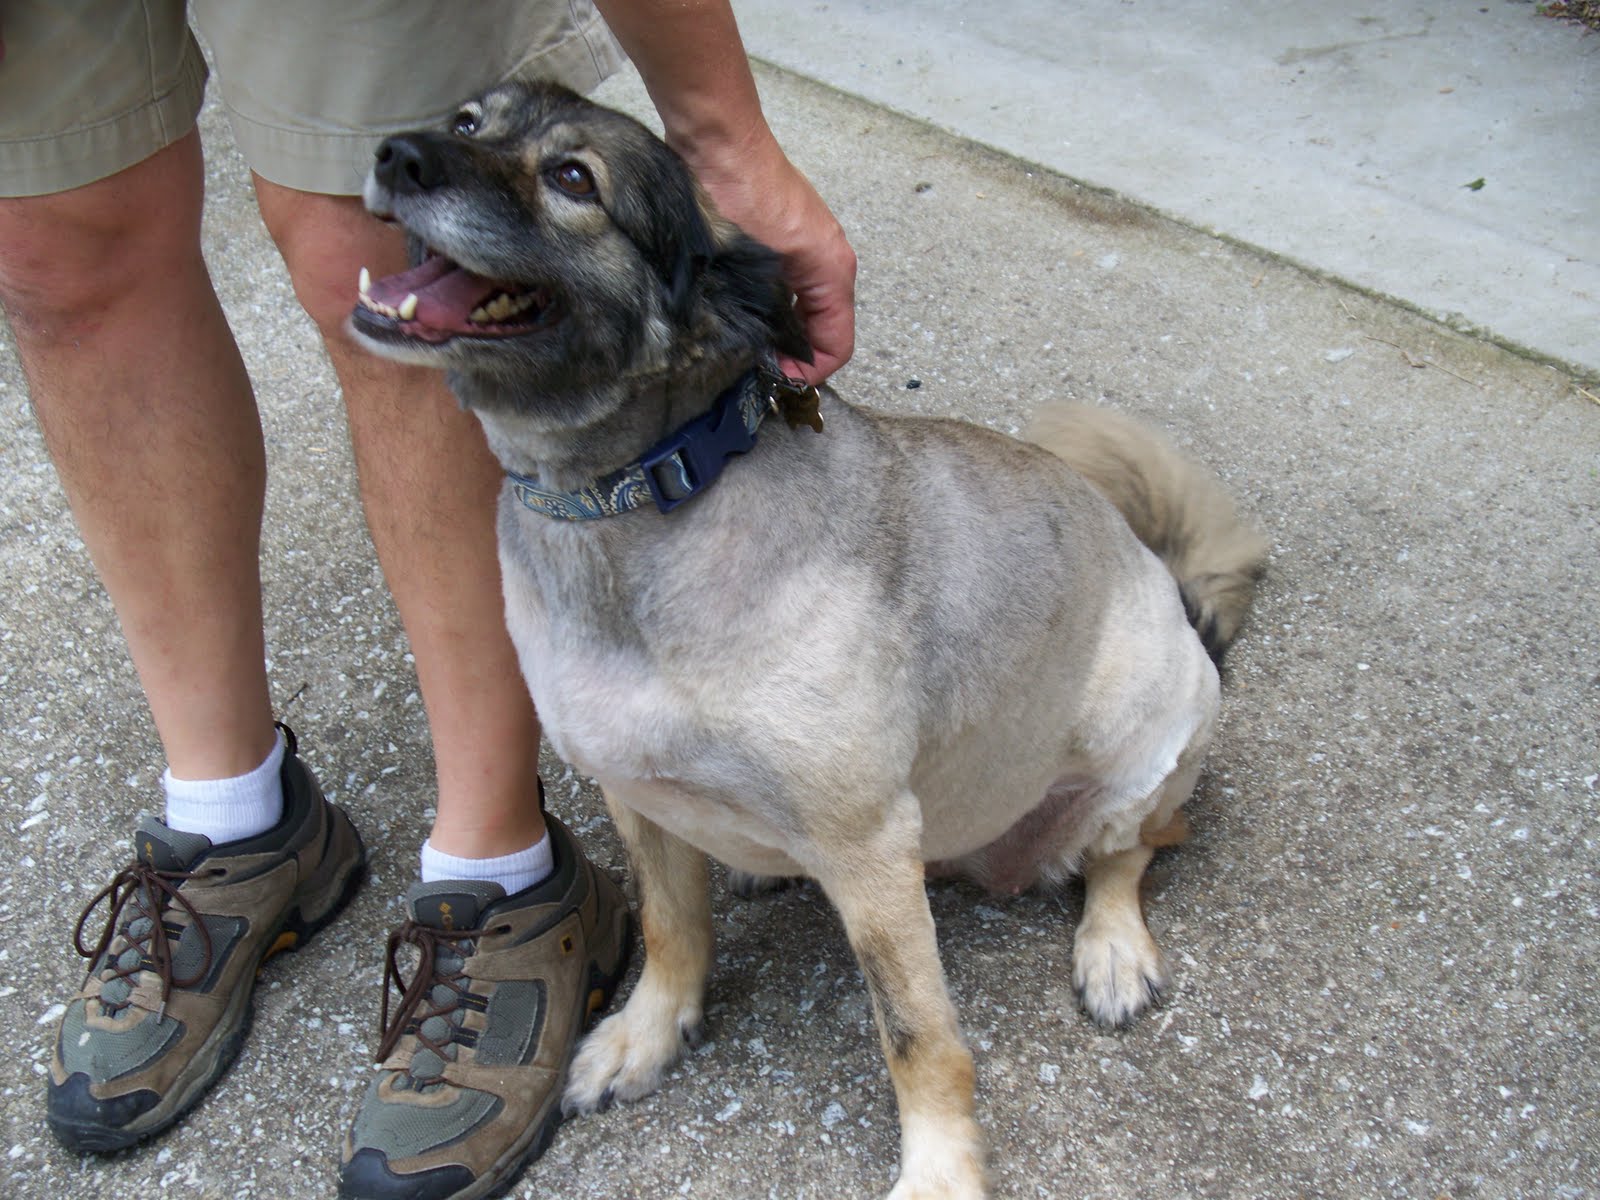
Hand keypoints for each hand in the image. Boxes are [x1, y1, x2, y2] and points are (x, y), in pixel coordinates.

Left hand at [681, 128, 856, 384]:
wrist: (719, 143)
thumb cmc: (740, 196)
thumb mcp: (760, 270)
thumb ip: (774, 318)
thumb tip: (770, 354)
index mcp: (833, 270)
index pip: (837, 345)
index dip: (808, 373)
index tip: (773, 380)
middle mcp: (828, 260)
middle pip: (824, 329)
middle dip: (795, 355)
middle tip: (756, 370)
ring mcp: (808, 247)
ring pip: (807, 309)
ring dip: (782, 333)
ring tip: (748, 346)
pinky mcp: (784, 239)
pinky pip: (790, 288)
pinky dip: (773, 309)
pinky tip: (743, 313)